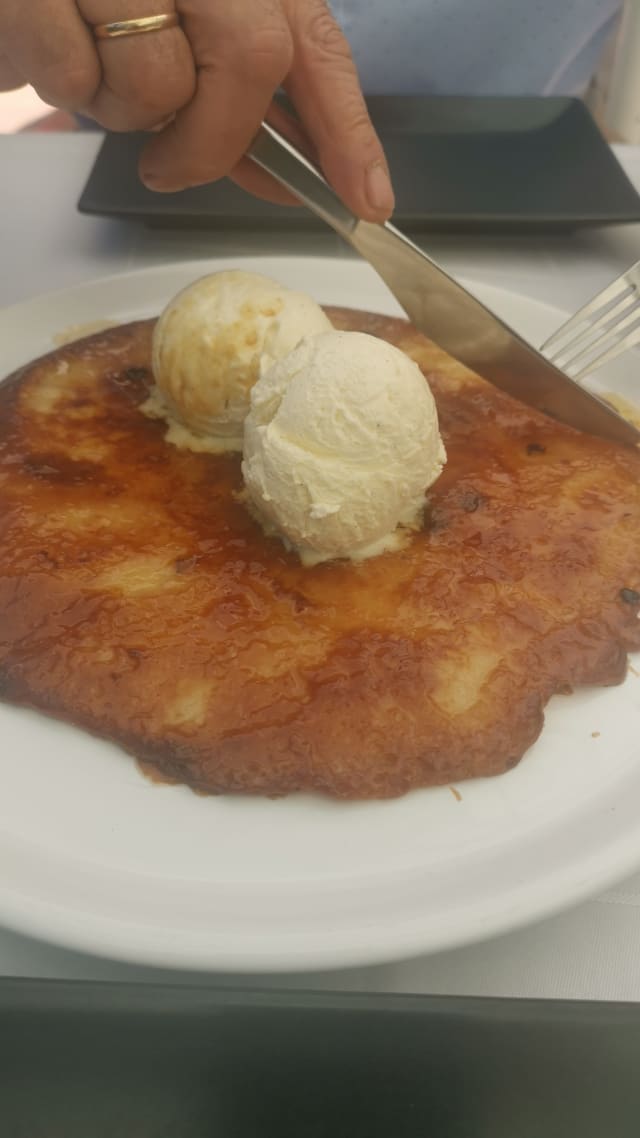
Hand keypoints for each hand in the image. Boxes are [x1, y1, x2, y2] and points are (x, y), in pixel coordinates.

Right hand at [0, 0, 393, 220]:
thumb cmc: (91, 9)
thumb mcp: (175, 42)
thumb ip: (234, 103)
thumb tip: (293, 173)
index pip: (311, 41)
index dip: (346, 126)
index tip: (366, 197)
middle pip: (253, 57)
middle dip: (217, 138)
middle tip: (170, 165)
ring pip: (160, 78)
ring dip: (123, 109)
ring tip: (89, 69)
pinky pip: (76, 70)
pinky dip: (63, 83)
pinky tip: (50, 50)